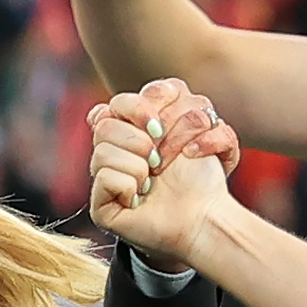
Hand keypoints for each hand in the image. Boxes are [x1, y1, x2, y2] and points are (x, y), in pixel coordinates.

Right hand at [85, 80, 231, 262]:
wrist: (205, 213)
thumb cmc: (201, 173)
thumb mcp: (194, 118)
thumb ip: (171, 93)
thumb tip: (137, 98)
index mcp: (131, 128)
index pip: (118, 102)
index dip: (139, 110)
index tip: (161, 128)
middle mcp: (113, 150)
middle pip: (104, 124)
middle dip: (142, 142)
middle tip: (161, 162)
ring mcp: (104, 177)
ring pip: (102, 152)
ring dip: (140, 168)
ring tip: (152, 183)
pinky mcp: (101, 205)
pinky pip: (104, 178)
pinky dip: (129, 188)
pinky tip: (139, 199)